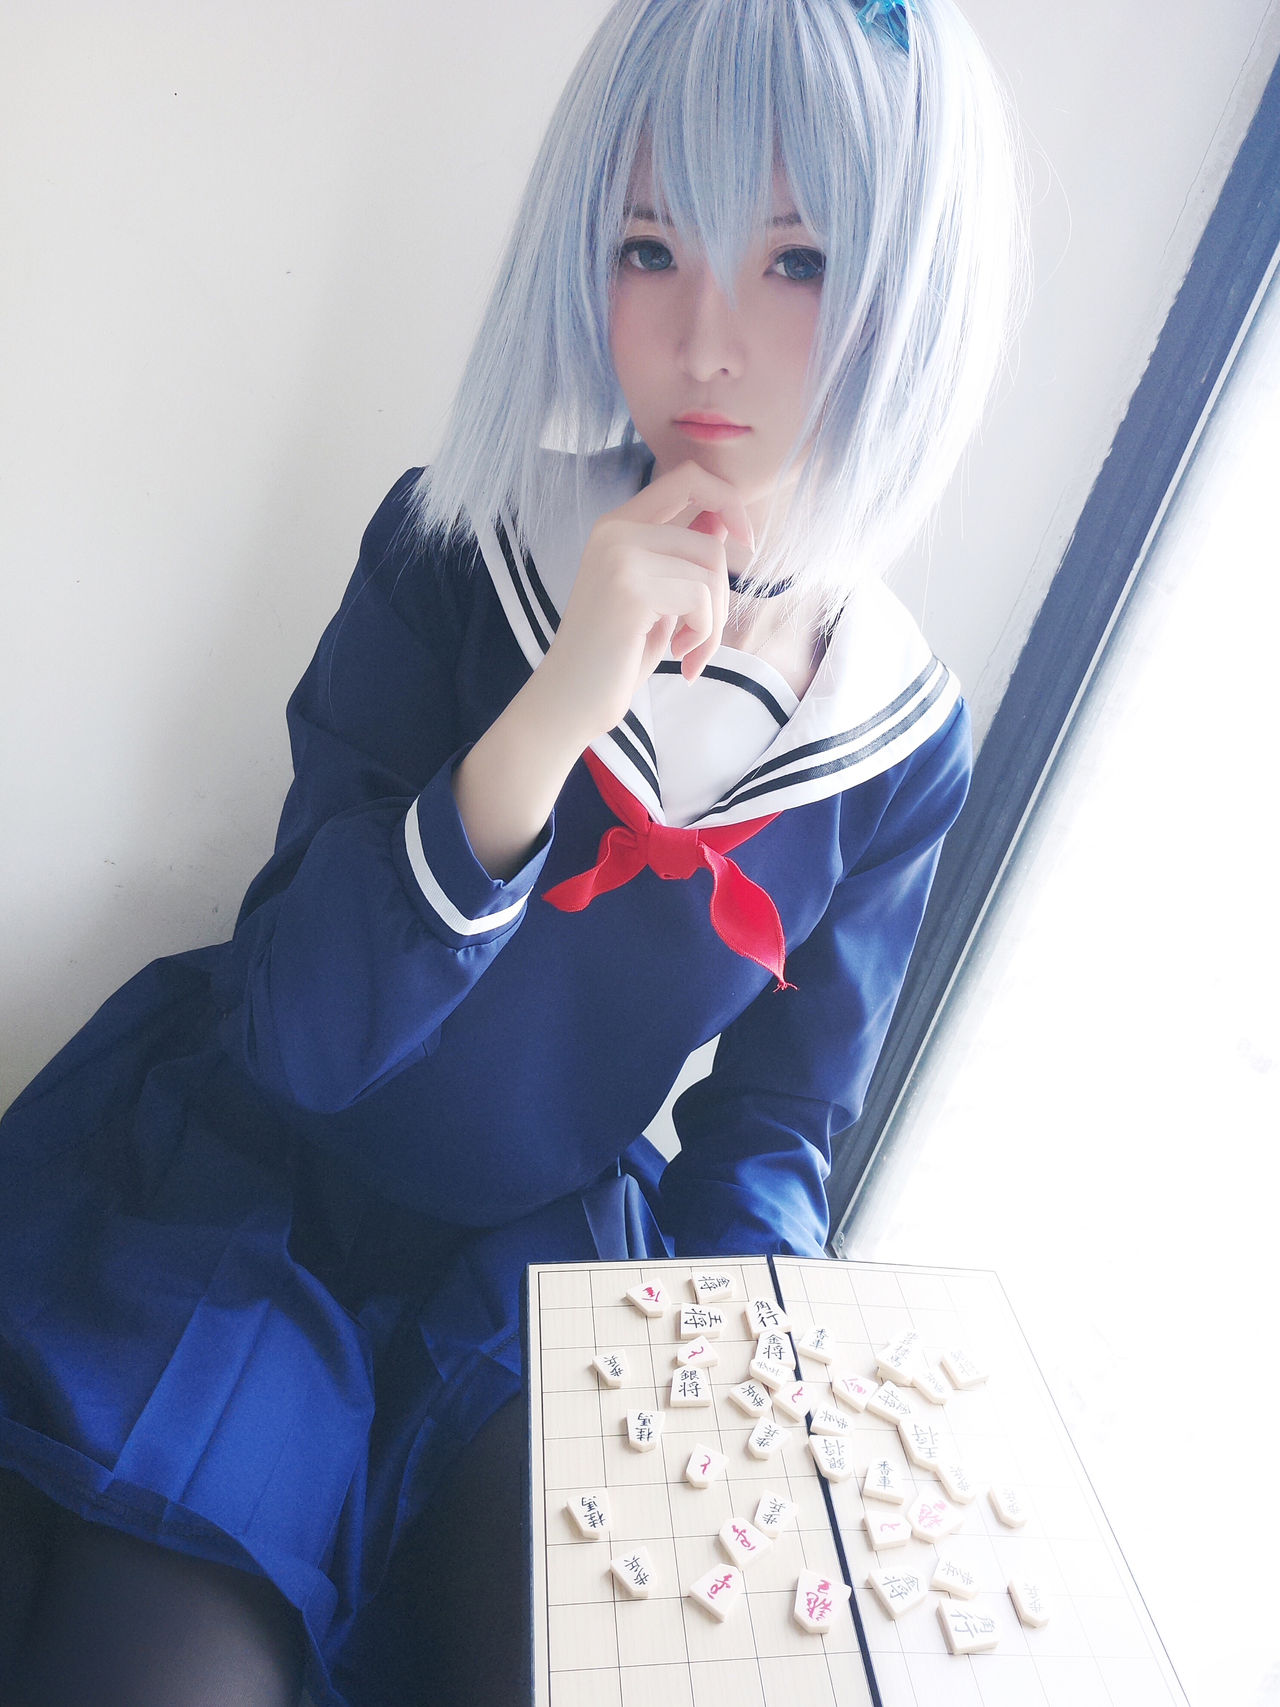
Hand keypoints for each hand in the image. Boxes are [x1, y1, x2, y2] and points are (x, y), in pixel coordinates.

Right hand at [537, 460, 756, 741]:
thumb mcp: (656, 597)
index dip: (729, 501)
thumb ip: (681, 555)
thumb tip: (722, 520)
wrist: (569, 699)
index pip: (688, 476)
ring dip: (713, 624)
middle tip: (702, 636)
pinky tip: (679, 658)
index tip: (745, 543)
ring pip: (711, 573)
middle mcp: (615, 530)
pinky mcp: (630, 588)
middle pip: (710, 542)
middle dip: (722, 598)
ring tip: (689, 652)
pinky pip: (701, 600)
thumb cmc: (613, 654)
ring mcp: (620, 555)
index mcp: (617, 525)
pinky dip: (703, 637)